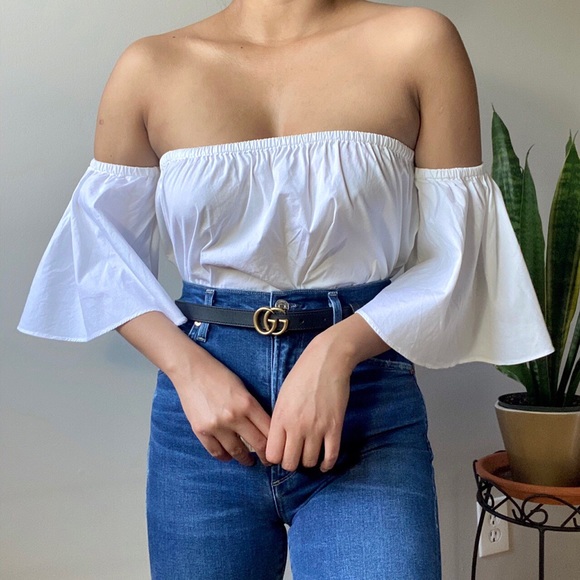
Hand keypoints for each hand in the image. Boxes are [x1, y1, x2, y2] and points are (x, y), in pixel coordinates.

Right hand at [171, 348, 271, 466]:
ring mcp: (216, 425)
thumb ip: (253, 408)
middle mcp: (234, 416)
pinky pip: (216, 451)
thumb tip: (265, 429)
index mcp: (248, 403)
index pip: (268, 430)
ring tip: (249, 461)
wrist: (191, 370)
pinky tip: (229, 457)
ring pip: (237, 451)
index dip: (276, 444)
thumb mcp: (243, 388)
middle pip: (257, 444)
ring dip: (245, 459)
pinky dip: (224, 457)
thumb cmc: (219, 375)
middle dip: (265, 456)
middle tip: (268, 462)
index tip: (277, 450)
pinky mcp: (201, 430)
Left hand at [265, 332, 352, 471]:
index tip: (280, 453)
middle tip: (295, 455)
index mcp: (280, 418)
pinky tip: (324, 463)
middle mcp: (297, 426)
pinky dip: (327, 464)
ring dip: (308, 461)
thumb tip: (278, 440)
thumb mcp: (282, 396)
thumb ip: (279, 419)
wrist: (327, 361)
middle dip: (291, 463)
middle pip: (290, 463)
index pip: (272, 454)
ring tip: (309, 454)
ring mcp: (317, 428)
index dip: (275, 458)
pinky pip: (331, 456)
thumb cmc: (301, 375)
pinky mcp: (335, 427)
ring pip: (309, 462)